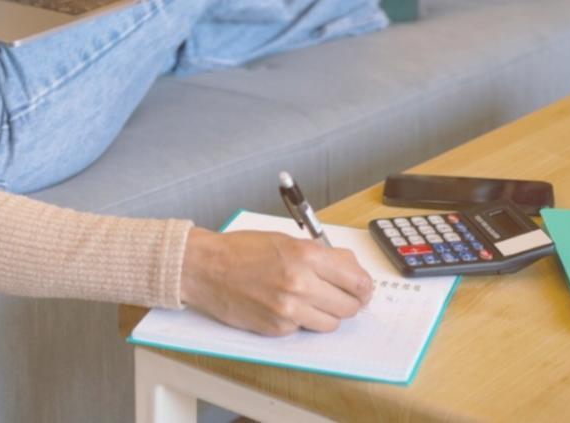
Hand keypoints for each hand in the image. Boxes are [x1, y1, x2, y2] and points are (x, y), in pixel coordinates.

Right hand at [179, 227, 374, 334]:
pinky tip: (287, 305)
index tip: (362, 288)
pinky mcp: (277, 328)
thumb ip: (320, 254)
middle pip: (350, 306)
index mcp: (306, 256)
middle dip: (350, 302)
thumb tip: (350, 267)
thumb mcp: (285, 240)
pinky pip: (305, 329)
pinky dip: (302, 320)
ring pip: (331, 323)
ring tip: (313, 301)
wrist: (205, 268)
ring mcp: (289, 310)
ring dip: (328, 314)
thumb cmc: (241, 250)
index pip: (357, 281)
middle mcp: (301, 284)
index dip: (364, 286)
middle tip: (342, 296)